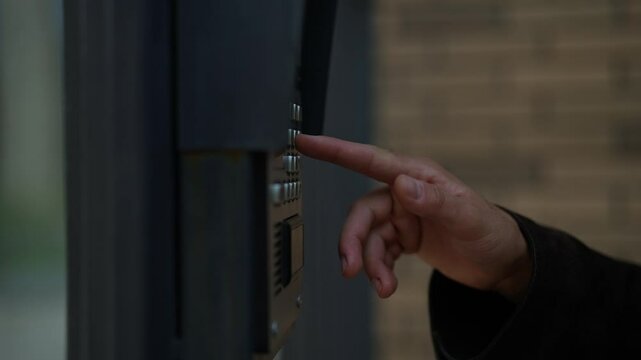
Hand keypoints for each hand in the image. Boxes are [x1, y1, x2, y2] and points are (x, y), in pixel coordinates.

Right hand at [296, 135, 530, 301]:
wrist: (500, 262)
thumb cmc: (489, 230)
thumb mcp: (466, 215)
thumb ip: (433, 200)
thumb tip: (401, 186)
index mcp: (416, 176)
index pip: (369, 159)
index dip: (336, 150)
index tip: (307, 142)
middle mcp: (403, 193)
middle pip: (363, 212)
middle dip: (354, 240)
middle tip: (351, 267)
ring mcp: (401, 216)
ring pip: (368, 237)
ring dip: (370, 263)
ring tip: (383, 285)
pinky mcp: (403, 238)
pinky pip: (379, 252)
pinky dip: (379, 269)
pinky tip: (387, 284)